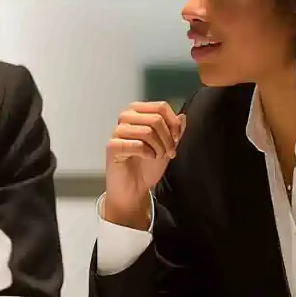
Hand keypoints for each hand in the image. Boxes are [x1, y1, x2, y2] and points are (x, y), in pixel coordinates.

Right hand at [102, 101, 184, 229]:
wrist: (133, 189)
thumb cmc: (146, 167)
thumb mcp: (167, 147)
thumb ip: (175, 132)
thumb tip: (183, 117)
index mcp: (138, 114)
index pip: (160, 107)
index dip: (173, 123)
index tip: (176, 139)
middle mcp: (126, 119)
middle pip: (155, 118)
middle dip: (168, 138)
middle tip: (169, 152)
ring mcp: (117, 132)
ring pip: (147, 131)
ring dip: (159, 147)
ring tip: (158, 156)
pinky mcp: (112, 146)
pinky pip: (137, 144)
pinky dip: (147, 153)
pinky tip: (147, 158)